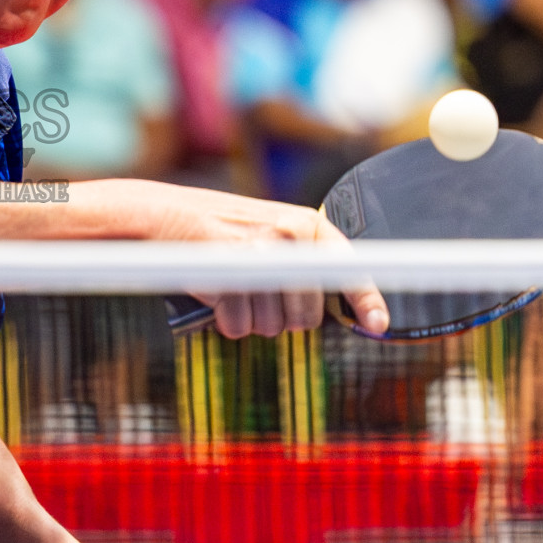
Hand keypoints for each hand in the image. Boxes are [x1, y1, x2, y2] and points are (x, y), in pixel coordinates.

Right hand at [131, 181, 389, 338]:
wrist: (164, 216)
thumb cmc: (219, 230)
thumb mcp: (270, 230)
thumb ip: (301, 260)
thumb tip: (330, 309)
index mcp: (304, 224)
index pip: (348, 268)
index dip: (367, 301)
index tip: (378, 326)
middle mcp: (288, 237)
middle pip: (307, 314)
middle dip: (284, 317)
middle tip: (258, 296)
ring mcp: (259, 257)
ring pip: (273, 325)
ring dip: (252, 319)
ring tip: (234, 290)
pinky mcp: (229, 278)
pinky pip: (240, 326)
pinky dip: (227, 321)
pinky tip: (217, 296)